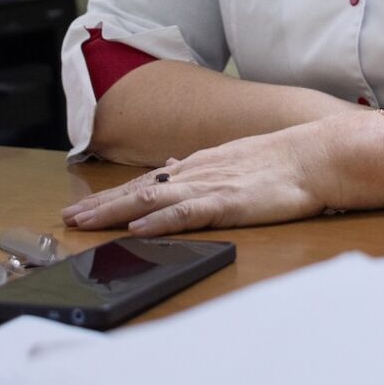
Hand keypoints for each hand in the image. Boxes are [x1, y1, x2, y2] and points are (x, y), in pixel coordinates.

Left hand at [62, 120, 368, 235]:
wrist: (316, 157)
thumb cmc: (281, 162)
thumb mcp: (232, 161)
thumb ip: (199, 168)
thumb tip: (171, 168)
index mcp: (197, 166)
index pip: (145, 184)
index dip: (111, 197)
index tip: (83, 208)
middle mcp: (195, 173)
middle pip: (137, 191)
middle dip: (100, 206)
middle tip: (67, 219)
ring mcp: (209, 187)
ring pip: (151, 200)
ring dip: (115, 212)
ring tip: (85, 223)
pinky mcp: (227, 203)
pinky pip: (186, 214)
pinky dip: (159, 221)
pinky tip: (138, 228)